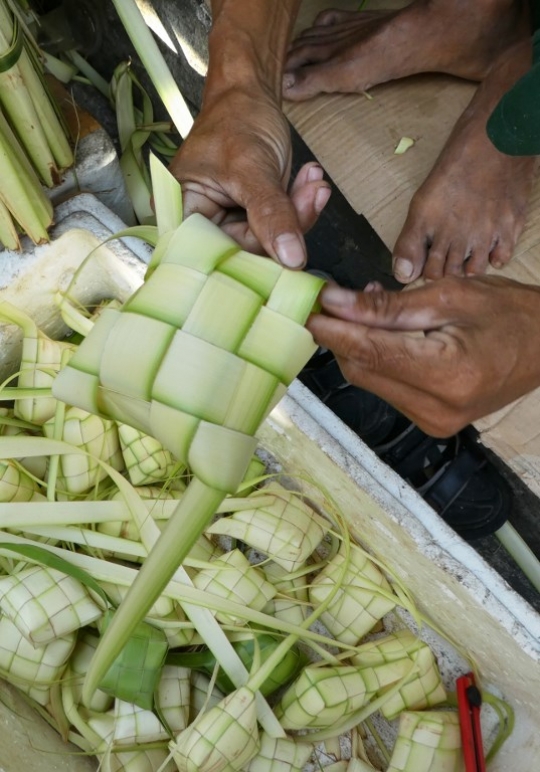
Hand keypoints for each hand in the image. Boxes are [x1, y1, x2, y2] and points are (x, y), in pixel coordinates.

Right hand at [168, 88, 330, 267]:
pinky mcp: (250, 216)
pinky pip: (278, 226)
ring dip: (298, 212)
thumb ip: (270, 214)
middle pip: (246, 250)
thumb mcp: (252, 167)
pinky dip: (298, 206)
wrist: (249, 93)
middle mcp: (200, 223)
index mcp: (181, 213)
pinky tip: (310, 181)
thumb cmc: (236, 118)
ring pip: (268, 240)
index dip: (253, 260)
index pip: (217, 255)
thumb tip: (291, 259)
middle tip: (314, 194)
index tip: (292, 252)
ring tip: (314, 182)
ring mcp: (227, 221)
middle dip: (284, 225)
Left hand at [307, 276, 539, 435]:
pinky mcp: (431, 422)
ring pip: (370, 380)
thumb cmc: (511, 313)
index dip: (332, 329)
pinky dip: (377, 359)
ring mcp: (434, 421)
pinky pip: (387, 388)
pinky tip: (384, 332)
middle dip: (340, 335)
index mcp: (447, 375)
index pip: (370, 352)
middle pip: (362, 370)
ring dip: (358, 345)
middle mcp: (437, 409)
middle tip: (330, 300)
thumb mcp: (448, 296)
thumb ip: (386, 306)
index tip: (307, 307)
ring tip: (365, 307)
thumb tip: (335, 303)